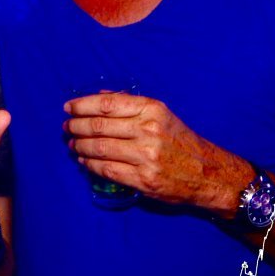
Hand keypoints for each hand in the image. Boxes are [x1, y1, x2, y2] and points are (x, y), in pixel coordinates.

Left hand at [63, 92, 242, 212]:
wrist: (207, 173)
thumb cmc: (181, 142)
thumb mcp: (162, 115)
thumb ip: (131, 105)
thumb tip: (100, 95)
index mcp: (152, 110)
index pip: (107, 104)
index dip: (83, 105)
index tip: (69, 108)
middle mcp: (148, 131)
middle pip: (99, 126)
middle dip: (77, 127)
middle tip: (67, 128)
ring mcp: (146, 157)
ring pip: (100, 149)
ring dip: (80, 146)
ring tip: (72, 144)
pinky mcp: (144, 180)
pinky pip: (107, 170)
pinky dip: (91, 164)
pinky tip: (84, 160)